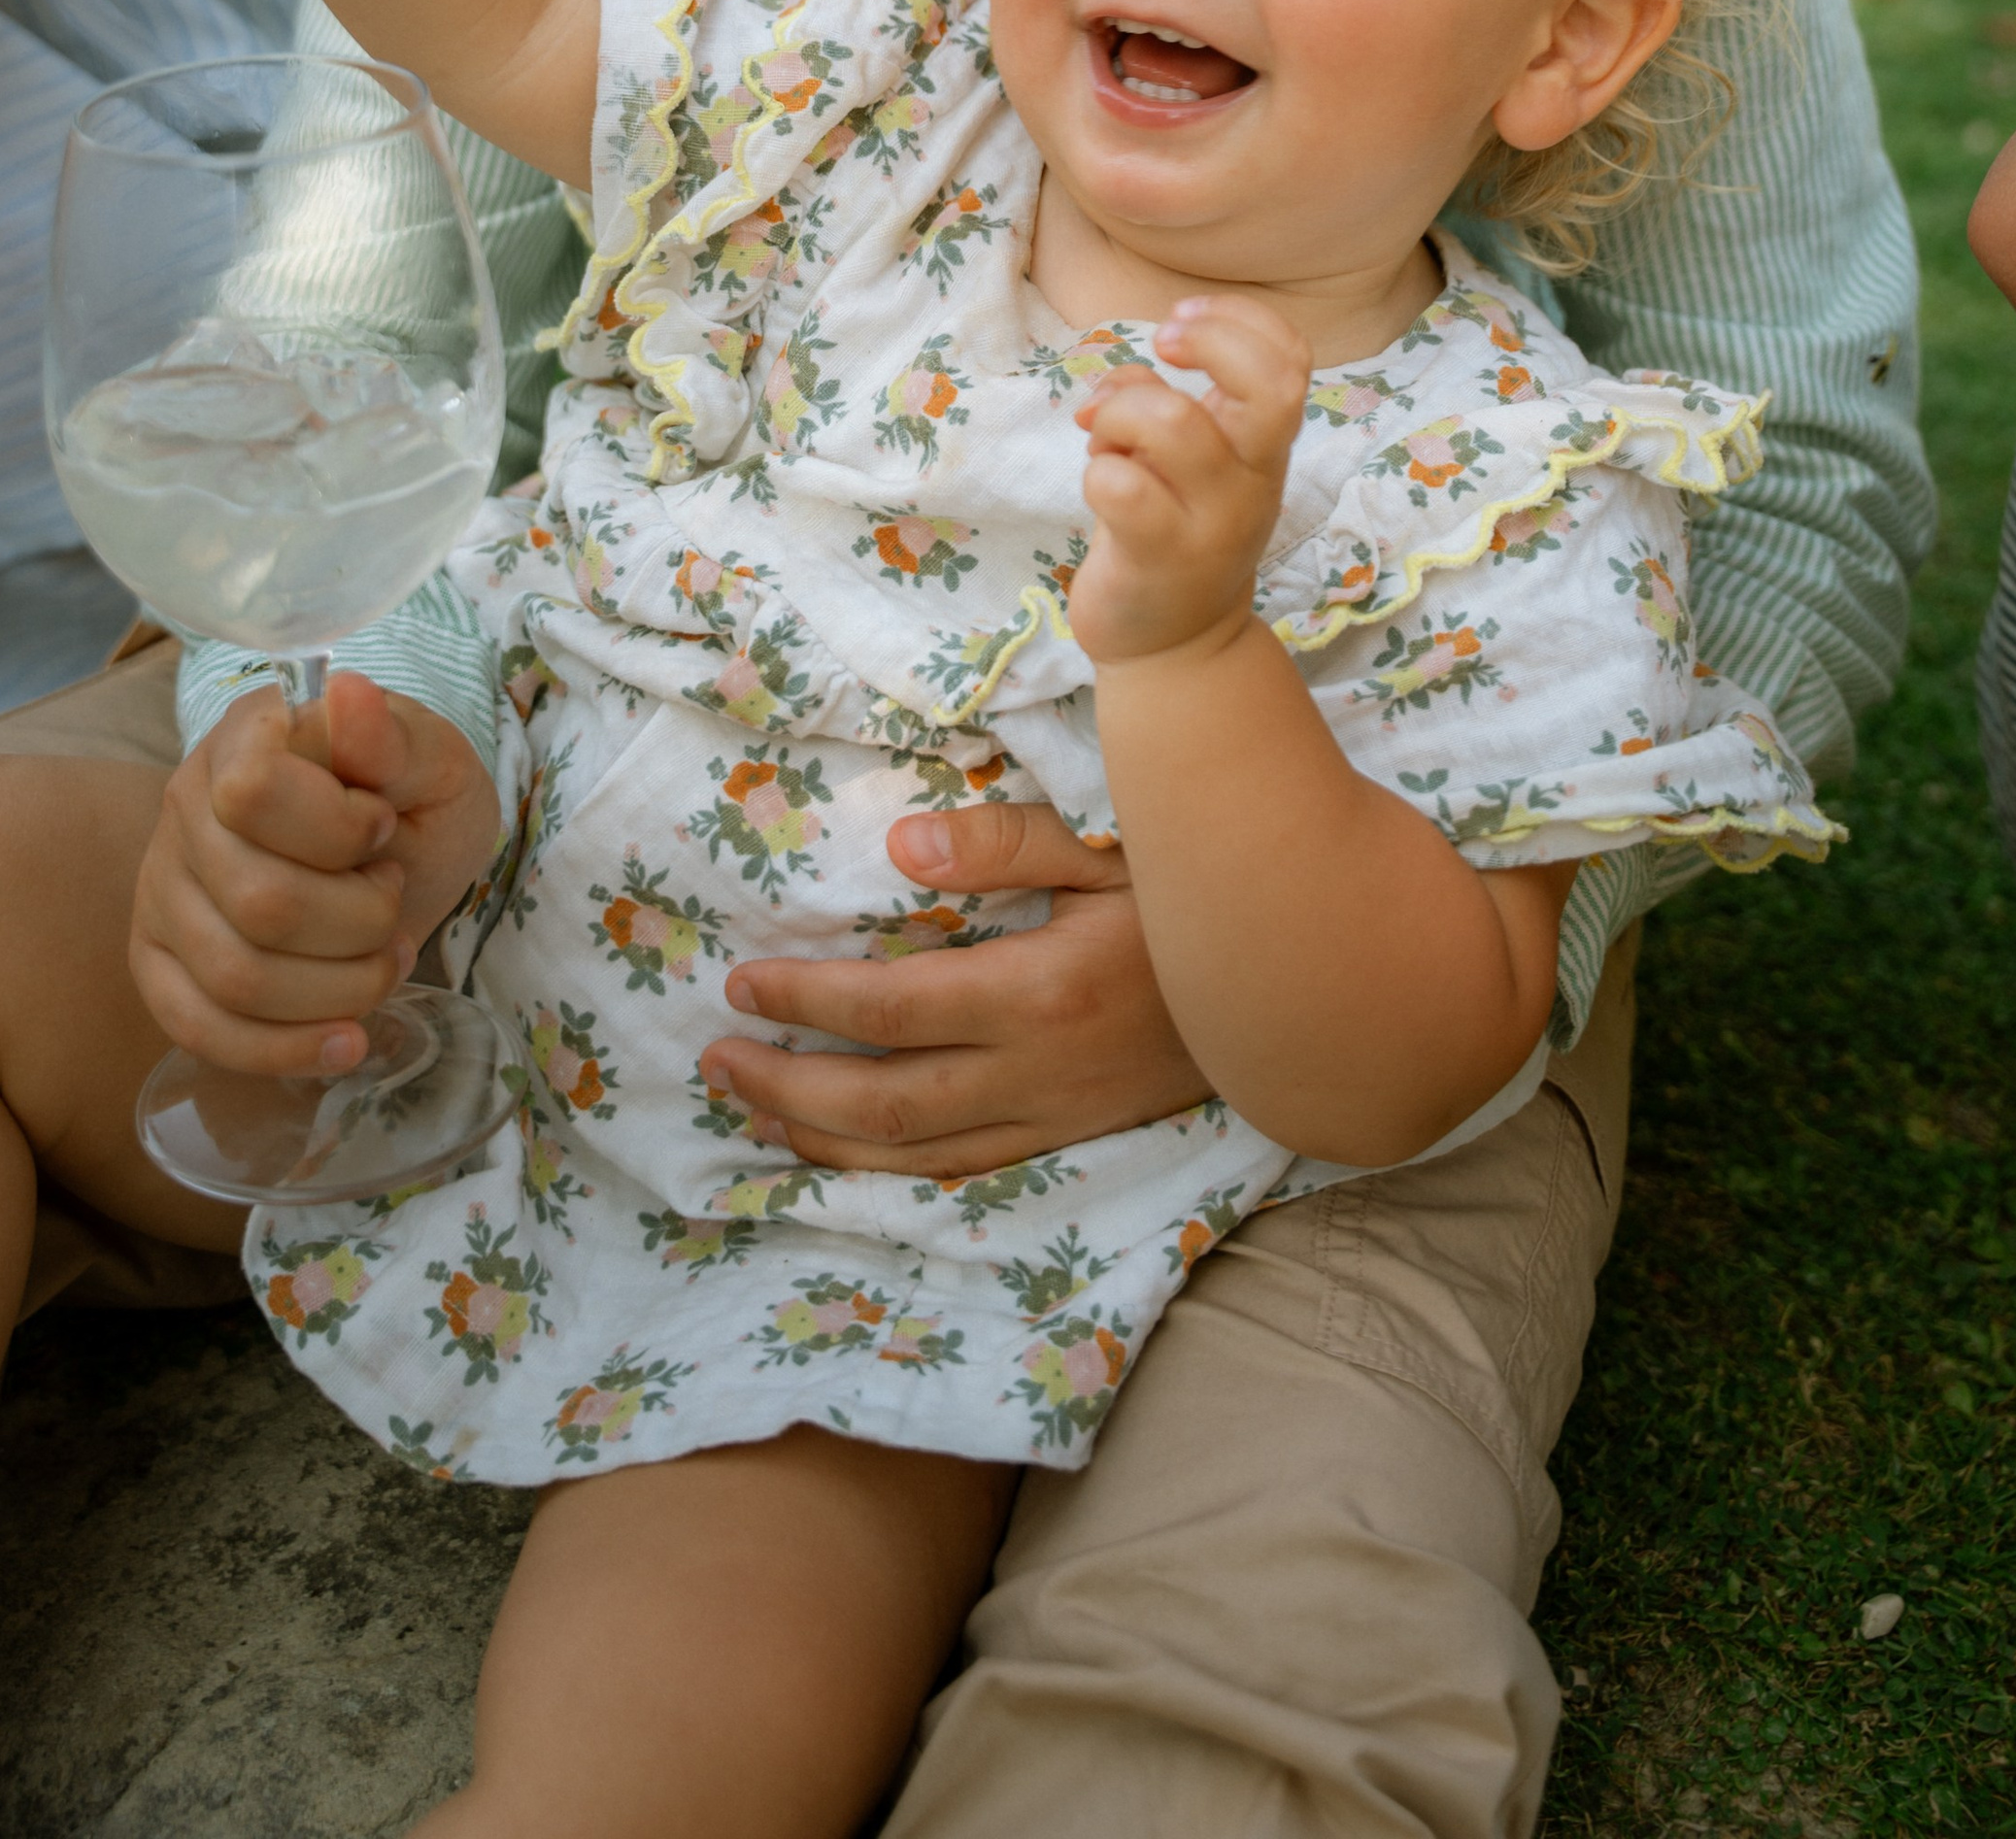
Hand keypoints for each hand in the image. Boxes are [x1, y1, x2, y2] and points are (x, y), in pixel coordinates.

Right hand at [130, 672, 499, 1077]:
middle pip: (258, 903)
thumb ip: (395, 738)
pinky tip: (347, 1042)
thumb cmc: (409, 796)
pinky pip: (197, 1029)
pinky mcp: (160, 963)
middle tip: (393, 902)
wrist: (394, 850)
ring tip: (384, 960)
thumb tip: (350, 696)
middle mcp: (184, 808)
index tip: (382, 825)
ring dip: (339, 988)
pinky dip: (282, 1050)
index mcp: (244, 737)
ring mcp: (162, 890)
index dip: (337, 828)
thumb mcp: (433, 759)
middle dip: (359, 922)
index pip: (253, 792)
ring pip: (236, 977)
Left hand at [697, 799, 1206, 1174]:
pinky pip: (963, 1173)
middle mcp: (1038, 1074)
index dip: (808, 1001)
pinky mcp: (1069, 1138)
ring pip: (915, 1157)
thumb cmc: (1196, 894)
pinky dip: (889, 1173)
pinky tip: (844, 1155)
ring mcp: (1055, 1118)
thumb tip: (899, 848)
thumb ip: (1005, 840)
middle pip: (884, 1105)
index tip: (743, 984)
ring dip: (821, 1141)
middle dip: (787, 1089)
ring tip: (752, 1111)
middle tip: (715, 1062)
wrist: (1300, 983)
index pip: (893, 1010)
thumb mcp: (1114, 840)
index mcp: (1040, 992)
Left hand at [1068, 295, 1308, 666]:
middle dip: (1207, 341)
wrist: (1176, 644)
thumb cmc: (1175, 526)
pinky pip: (1121, 486)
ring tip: (1105, 435)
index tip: (1181, 320)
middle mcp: (1251, 480)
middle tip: (1160, 346)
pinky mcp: (1159, 557)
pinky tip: (1101, 485)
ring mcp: (1211, 522)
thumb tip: (1126, 376)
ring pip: (1173, 423)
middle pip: (1266, 388)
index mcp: (1263, 446)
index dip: (1241, 319)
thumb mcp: (1187, 459)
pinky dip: (1096, 470)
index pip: (1293, 359)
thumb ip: (1164, 400)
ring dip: (1121, 409)